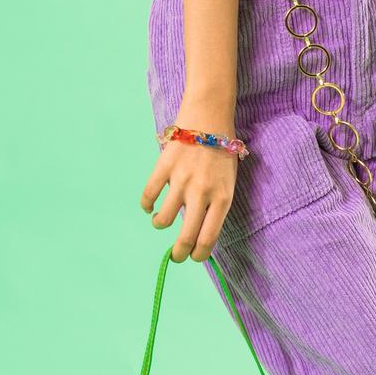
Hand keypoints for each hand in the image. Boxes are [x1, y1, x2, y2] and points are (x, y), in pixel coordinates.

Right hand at [140, 132, 238, 262]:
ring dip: (160, 225)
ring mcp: (181, 181)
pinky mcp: (163, 168)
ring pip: (163, 220)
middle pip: (186, 237)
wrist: (209, 118)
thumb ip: (216, 205)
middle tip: (176, 255)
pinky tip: (150, 205)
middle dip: (178, 253)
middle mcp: (202, 193)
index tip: (193, 257)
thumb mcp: (229, 182)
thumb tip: (200, 232)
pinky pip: (148, 196)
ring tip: (161, 221)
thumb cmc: (222, 153)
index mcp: (222, 198)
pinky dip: (146, 205)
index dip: (199, 255)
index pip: (208, 238)